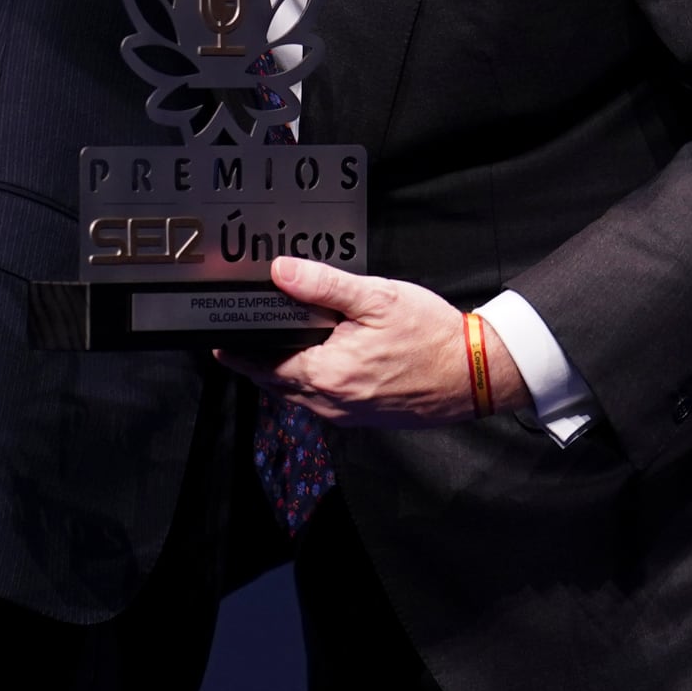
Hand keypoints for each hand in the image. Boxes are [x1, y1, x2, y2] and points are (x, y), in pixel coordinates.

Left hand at [216, 258, 531, 428]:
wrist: (475, 374)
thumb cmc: (430, 334)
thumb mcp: (376, 298)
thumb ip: (324, 285)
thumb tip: (280, 272)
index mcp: (327, 373)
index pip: (263, 364)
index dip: (238, 351)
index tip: (217, 339)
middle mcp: (331, 402)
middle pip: (276, 383)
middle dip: (256, 362)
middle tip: (238, 339)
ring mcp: (348, 415)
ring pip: (299, 395)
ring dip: (282, 373)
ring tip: (274, 345)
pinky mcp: (364, 418)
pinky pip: (322, 402)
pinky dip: (310, 382)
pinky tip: (319, 360)